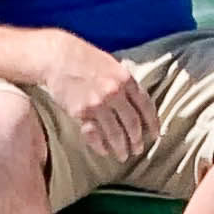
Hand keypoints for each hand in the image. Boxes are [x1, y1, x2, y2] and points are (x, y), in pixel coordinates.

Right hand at [37, 33, 157, 169]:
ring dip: (120, 148)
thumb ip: (125, 83)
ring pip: (115, 133)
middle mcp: (115, 92)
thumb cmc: (85, 58)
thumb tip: (136, 104)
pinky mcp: (80, 112)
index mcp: (126, 79)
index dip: (153, 124)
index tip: (155, 136)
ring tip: (122, 156)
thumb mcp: (112, 65)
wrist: (58, 57)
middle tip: (138, 150)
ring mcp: (97, 103)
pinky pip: (94, 134)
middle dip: (137, 140)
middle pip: (132, 123)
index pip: (146, 106)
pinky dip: (99, 146)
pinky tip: (103, 151)